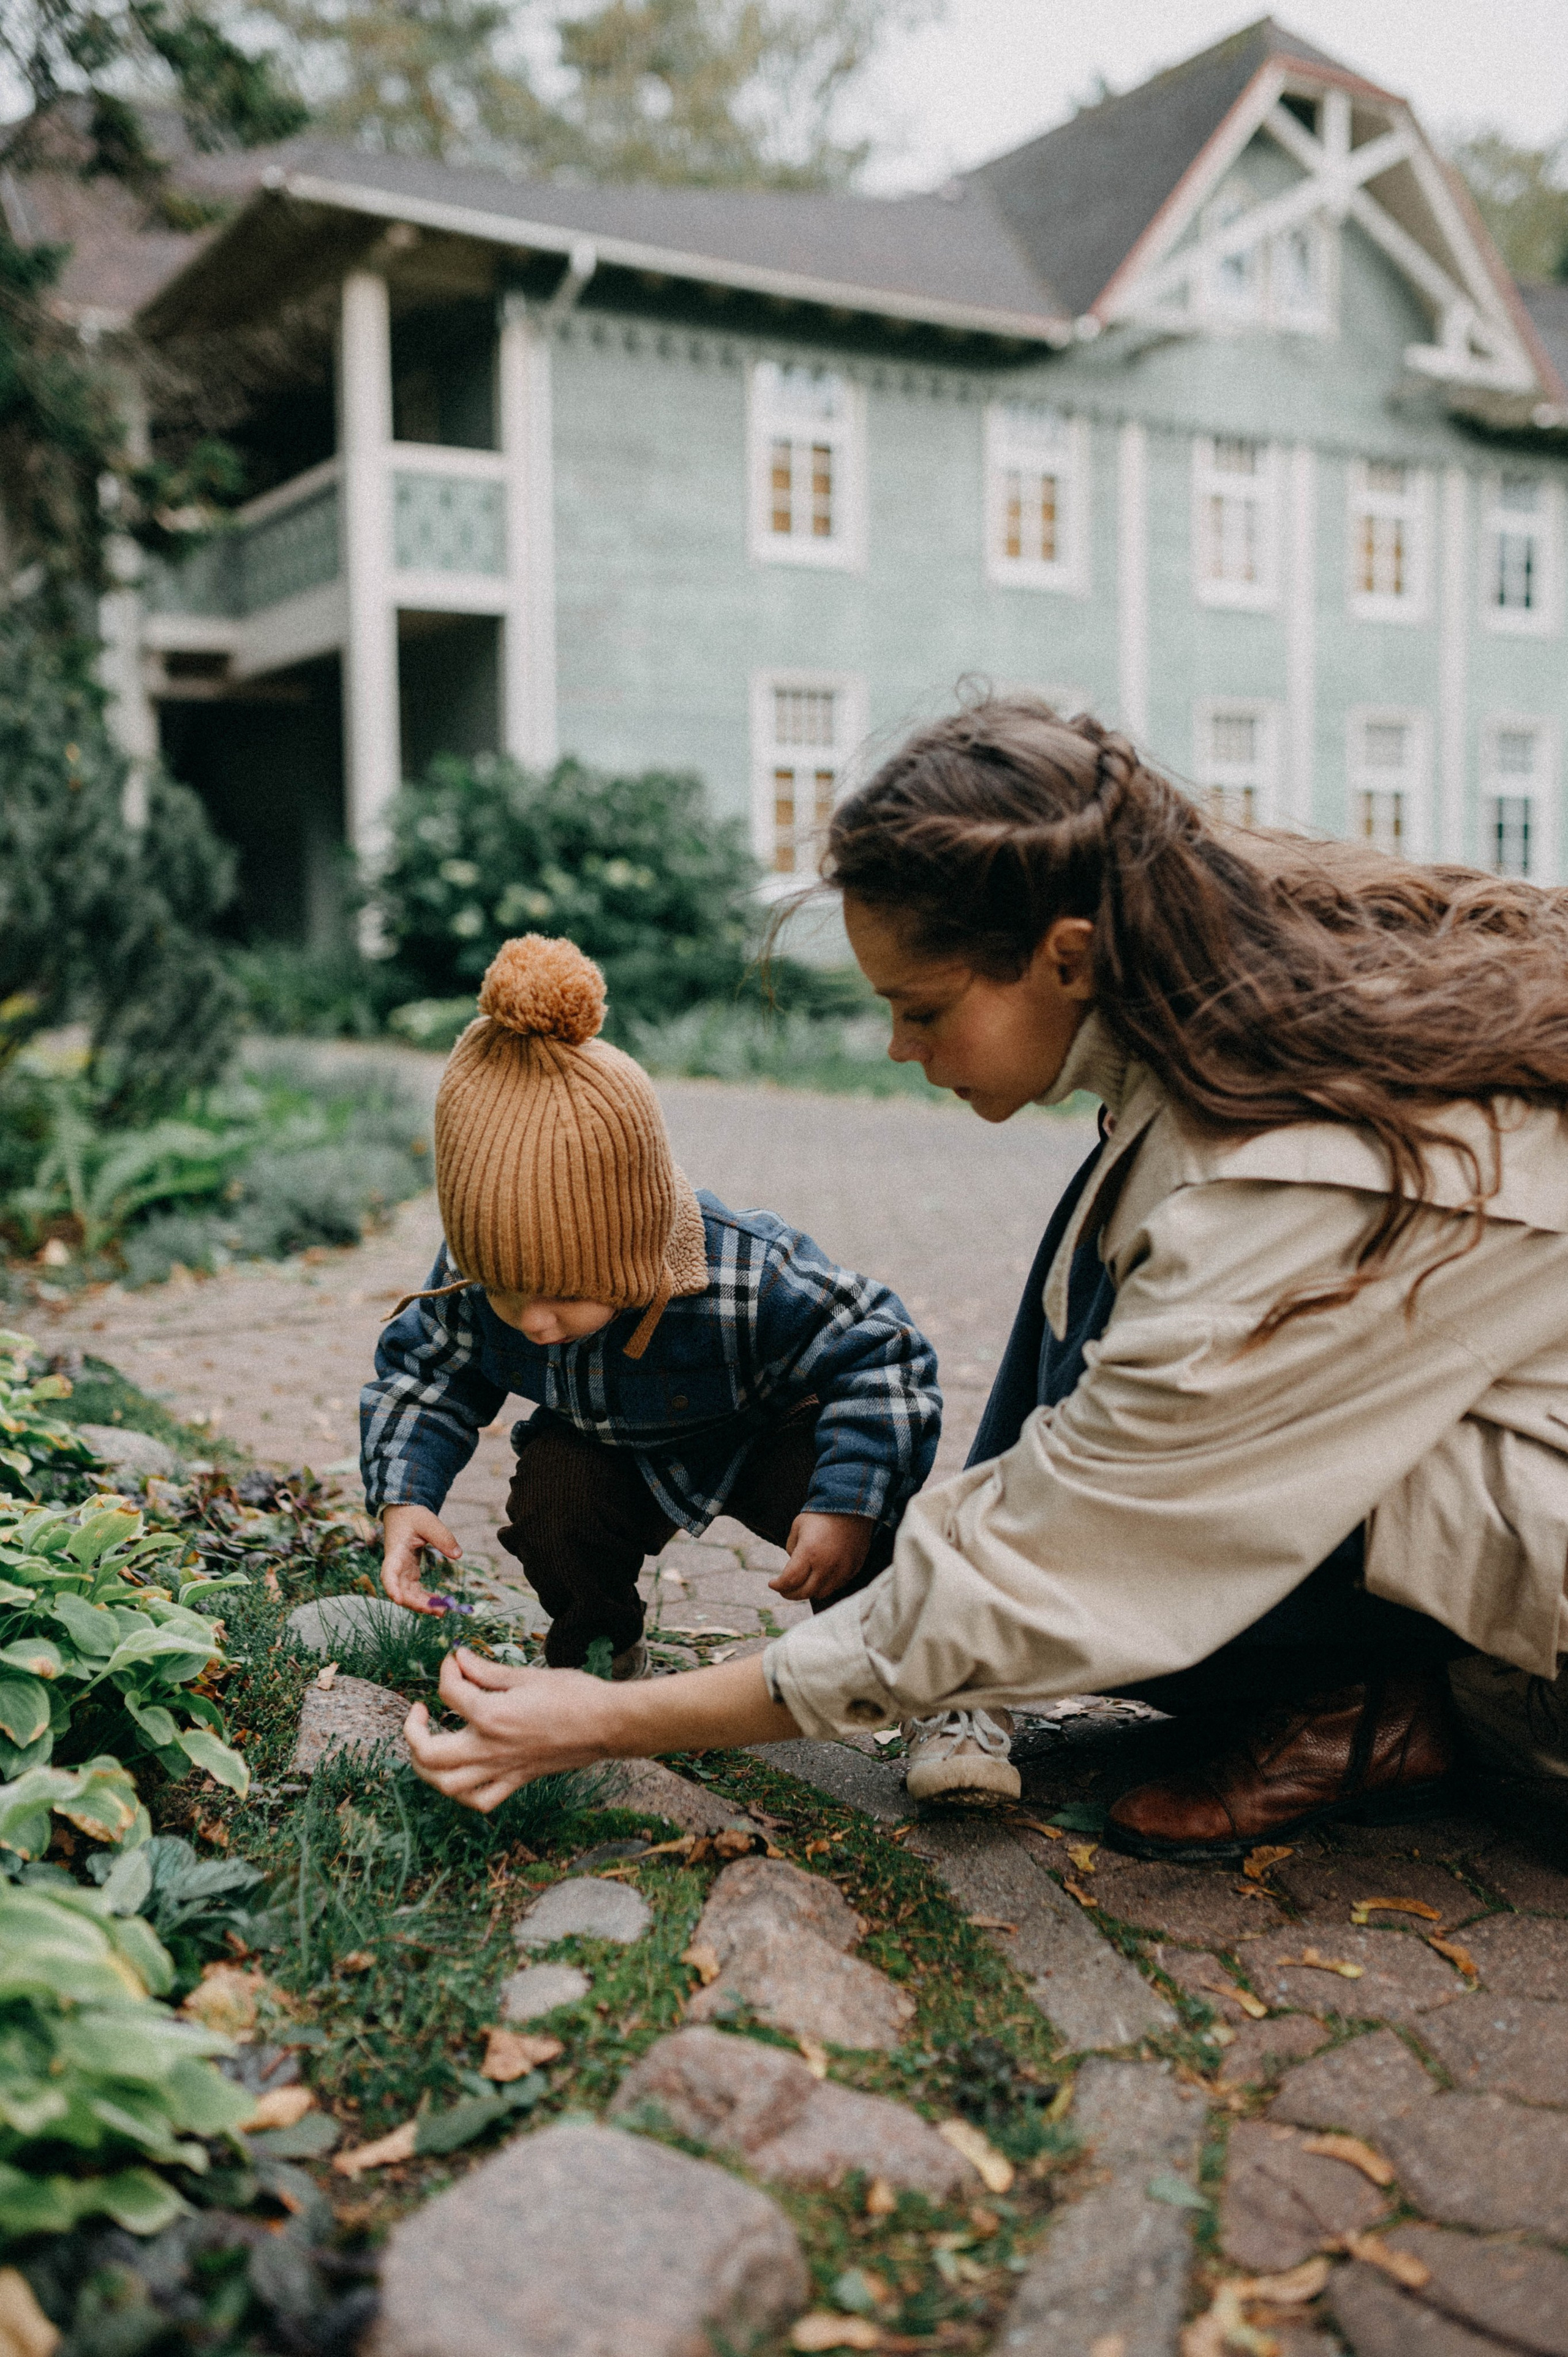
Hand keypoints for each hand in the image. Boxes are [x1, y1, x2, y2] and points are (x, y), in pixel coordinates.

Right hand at [381, 1503, 461, 1612]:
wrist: (403, 1513)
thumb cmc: (412, 1516)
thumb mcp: (428, 1522)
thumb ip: (443, 1537)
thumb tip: (458, 1555)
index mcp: (396, 1552)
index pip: (388, 1573)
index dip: (391, 1588)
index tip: (398, 1601)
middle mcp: (395, 1565)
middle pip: (400, 1590)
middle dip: (416, 1603)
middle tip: (438, 1611)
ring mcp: (401, 1571)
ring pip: (407, 1593)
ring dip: (422, 1604)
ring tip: (442, 1612)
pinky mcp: (409, 1573)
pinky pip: (414, 1590)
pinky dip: (425, 1598)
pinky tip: (438, 1603)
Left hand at [403, 1647, 799, 1812]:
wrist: (608, 1723)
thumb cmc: (574, 1694)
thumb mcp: (526, 1675)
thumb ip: (486, 1671)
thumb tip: (458, 1658)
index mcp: (492, 1716)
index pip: (449, 1692)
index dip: (446, 1670)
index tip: (455, 1659)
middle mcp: (491, 1749)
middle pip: (429, 1753)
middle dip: (413, 1732)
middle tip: (421, 1711)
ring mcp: (503, 1770)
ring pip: (446, 1785)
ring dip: (428, 1768)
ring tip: (429, 1745)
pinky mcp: (517, 1781)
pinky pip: (480, 1799)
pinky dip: (461, 1792)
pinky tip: (461, 1773)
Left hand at [768, 1510, 873, 1603]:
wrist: (852, 1505)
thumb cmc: (821, 1514)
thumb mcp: (798, 1527)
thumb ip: (792, 1549)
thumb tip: (793, 1565)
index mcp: (809, 1552)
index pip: (789, 1581)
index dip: (778, 1586)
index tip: (772, 1583)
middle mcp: (826, 1565)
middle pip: (805, 1593)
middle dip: (790, 1594)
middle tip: (784, 1590)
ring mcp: (842, 1569)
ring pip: (822, 1593)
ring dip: (810, 1591)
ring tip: (803, 1583)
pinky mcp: (854, 1568)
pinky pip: (837, 1585)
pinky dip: (826, 1585)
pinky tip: (820, 1577)